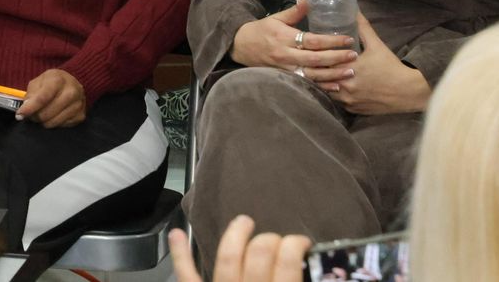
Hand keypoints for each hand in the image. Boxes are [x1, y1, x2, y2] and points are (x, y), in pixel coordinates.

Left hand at [15, 68, 85, 127]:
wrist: (73, 82)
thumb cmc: (52, 82)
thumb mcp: (39, 81)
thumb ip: (31, 94)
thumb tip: (25, 108)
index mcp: (58, 80)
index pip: (42, 98)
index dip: (29, 109)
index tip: (19, 115)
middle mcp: (71, 91)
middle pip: (47, 113)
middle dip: (35, 116)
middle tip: (31, 114)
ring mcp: (78, 104)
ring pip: (54, 122)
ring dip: (43, 122)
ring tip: (42, 115)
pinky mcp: (81, 116)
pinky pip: (62, 126)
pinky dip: (54, 123)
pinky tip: (53, 115)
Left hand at [170, 216, 311, 281]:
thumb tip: (322, 276)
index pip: (288, 264)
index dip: (296, 245)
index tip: (302, 241)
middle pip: (258, 255)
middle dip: (270, 240)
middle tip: (277, 239)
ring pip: (227, 258)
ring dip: (235, 234)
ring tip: (244, 222)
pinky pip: (187, 274)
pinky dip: (180, 254)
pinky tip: (176, 234)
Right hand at [229, 0, 356, 82]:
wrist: (240, 47)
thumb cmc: (260, 30)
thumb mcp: (275, 18)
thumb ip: (293, 12)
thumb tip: (307, 1)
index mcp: (284, 38)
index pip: (312, 40)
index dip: (331, 41)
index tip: (348, 39)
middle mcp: (286, 55)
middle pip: (315, 59)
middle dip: (336, 58)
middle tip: (354, 56)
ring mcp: (286, 68)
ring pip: (313, 74)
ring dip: (333, 74)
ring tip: (350, 72)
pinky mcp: (286, 77)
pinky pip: (307, 83)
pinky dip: (322, 86)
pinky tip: (336, 86)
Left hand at [316, 15, 430, 114]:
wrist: (409, 91)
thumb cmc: (392, 66)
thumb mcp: (377, 45)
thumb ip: (363, 28)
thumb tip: (354, 10)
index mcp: (348, 68)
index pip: (322, 61)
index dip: (316, 55)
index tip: (313, 49)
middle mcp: (345, 86)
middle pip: (321, 77)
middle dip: (316, 69)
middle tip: (314, 61)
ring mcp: (348, 100)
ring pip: (326, 91)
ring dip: (324, 82)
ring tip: (321, 73)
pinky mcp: (354, 109)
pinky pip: (337, 102)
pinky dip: (334, 94)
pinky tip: (334, 86)